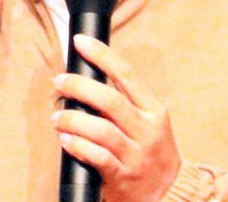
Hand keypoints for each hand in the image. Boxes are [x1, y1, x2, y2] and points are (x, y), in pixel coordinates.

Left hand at [52, 35, 180, 201]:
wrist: (170, 195)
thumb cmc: (152, 151)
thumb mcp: (149, 121)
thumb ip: (125, 100)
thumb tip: (88, 75)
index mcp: (153, 109)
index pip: (127, 73)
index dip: (102, 55)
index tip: (80, 42)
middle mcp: (146, 130)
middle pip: (110, 100)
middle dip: (79, 87)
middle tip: (60, 81)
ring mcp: (135, 155)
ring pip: (101, 130)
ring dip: (73, 119)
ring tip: (57, 117)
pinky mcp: (122, 178)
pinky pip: (97, 157)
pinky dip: (78, 146)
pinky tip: (66, 139)